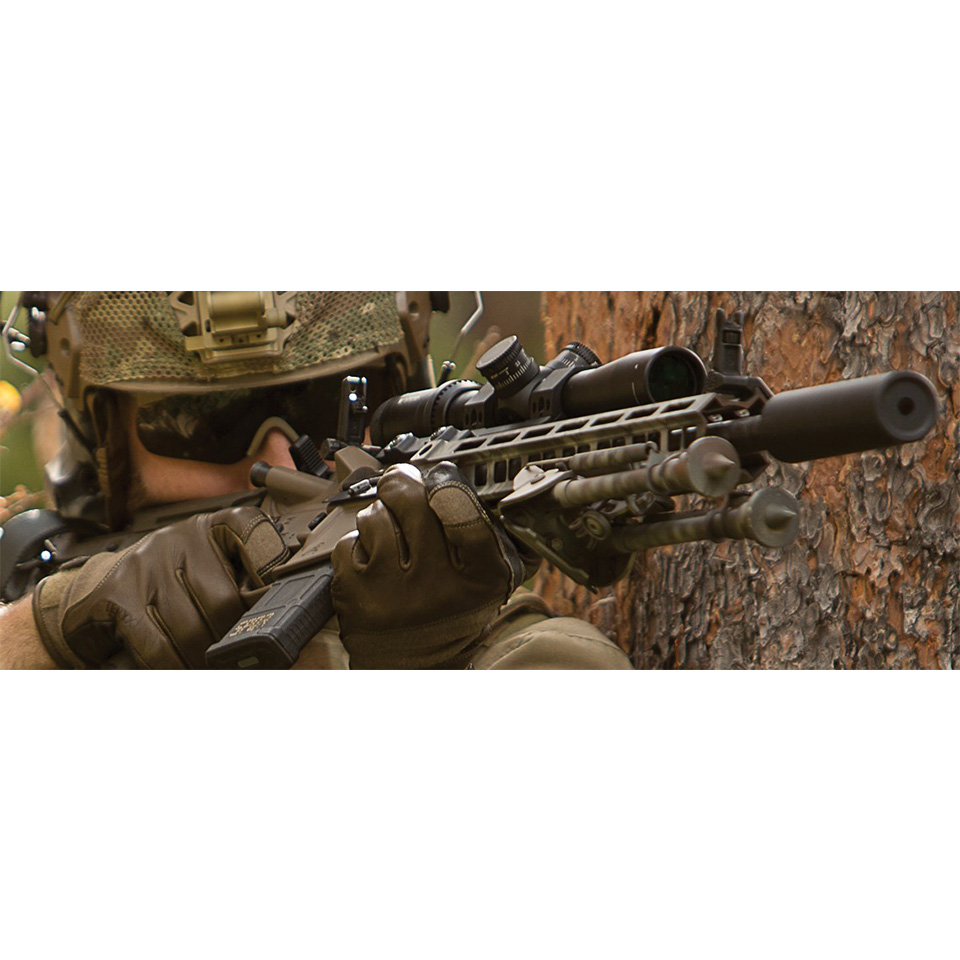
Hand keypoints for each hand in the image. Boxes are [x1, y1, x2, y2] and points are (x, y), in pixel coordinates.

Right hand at [33, 507, 287, 668]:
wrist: (98, 589)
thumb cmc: (172, 584)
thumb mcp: (213, 569)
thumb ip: (248, 582)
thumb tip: (283, 612)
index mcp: (213, 527)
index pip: (252, 531)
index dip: (270, 567)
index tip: (278, 602)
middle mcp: (180, 539)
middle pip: (225, 601)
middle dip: (235, 639)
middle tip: (242, 660)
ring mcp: (146, 565)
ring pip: (192, 629)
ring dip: (205, 660)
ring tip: (213, 670)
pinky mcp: (117, 596)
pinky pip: (156, 644)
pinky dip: (173, 666)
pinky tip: (181, 670)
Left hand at [331, 462, 534, 668]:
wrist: (410, 669)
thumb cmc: (447, 614)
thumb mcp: (484, 583)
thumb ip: (483, 535)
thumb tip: (451, 476)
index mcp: (479, 581)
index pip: (467, 518)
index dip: (448, 487)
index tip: (439, 477)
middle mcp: (437, 589)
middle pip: (414, 506)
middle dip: (402, 483)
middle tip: (401, 482)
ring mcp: (392, 593)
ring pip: (376, 518)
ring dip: (378, 515)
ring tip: (388, 533)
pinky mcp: (355, 597)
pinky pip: (349, 542)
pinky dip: (356, 544)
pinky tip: (371, 561)